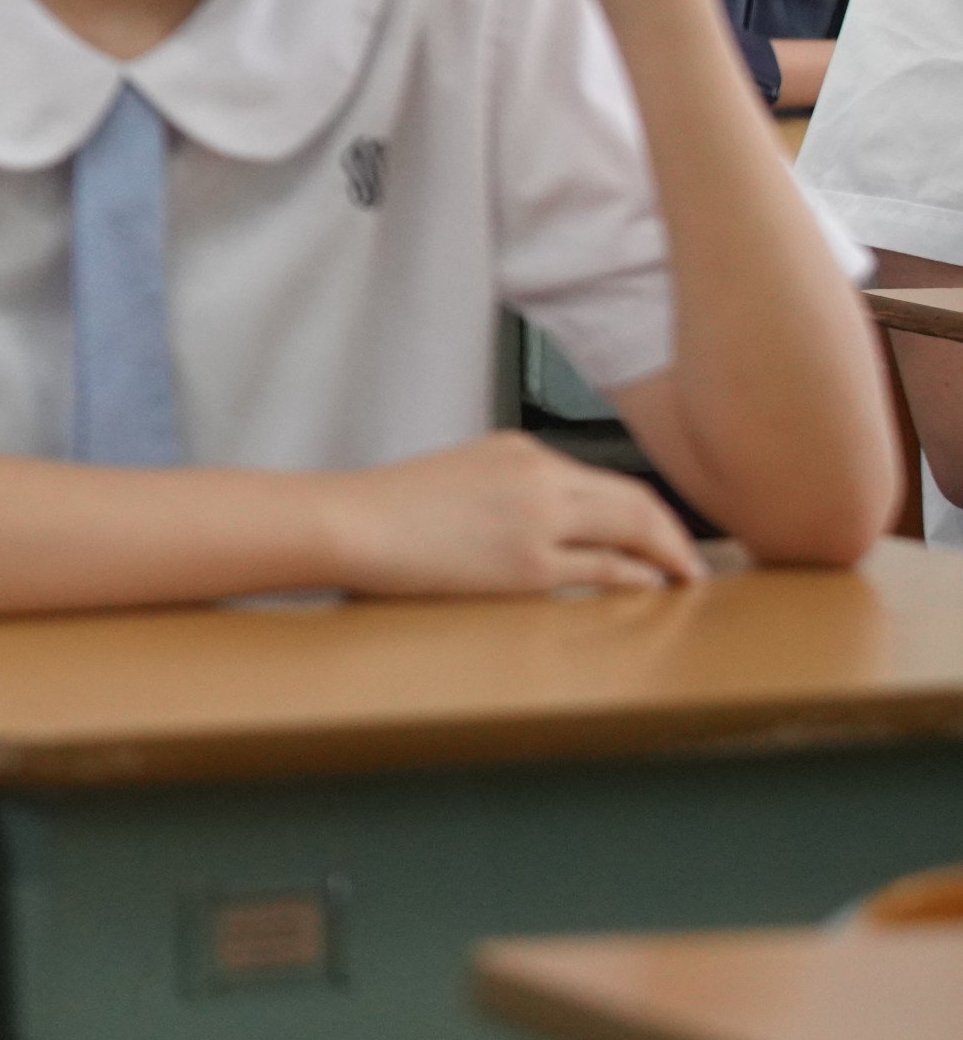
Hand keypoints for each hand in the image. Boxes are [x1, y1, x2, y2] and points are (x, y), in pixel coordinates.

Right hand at [317, 432, 702, 596]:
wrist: (348, 520)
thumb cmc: (386, 510)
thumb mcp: (459, 478)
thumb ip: (508, 491)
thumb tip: (546, 528)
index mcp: (519, 450)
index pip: (604, 478)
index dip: (645, 509)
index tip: (659, 531)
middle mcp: (538, 475)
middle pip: (635, 499)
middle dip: (672, 533)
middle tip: (691, 560)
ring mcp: (536, 519)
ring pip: (631, 530)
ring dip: (667, 555)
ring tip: (683, 578)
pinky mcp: (527, 564)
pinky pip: (603, 571)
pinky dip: (634, 579)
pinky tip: (646, 588)